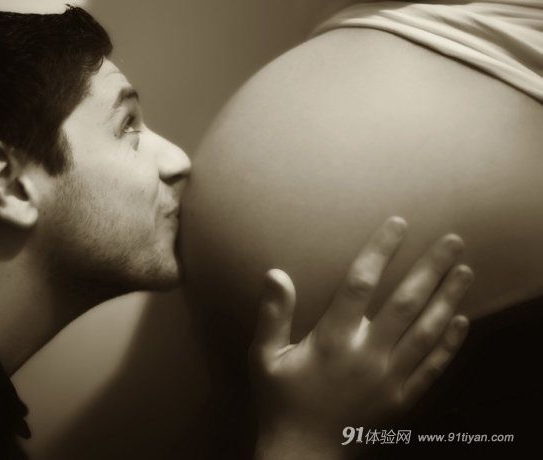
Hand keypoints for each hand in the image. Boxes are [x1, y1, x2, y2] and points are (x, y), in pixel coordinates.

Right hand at [249, 217, 472, 458]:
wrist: (303, 454)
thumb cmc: (280, 402)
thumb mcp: (263, 358)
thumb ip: (272, 315)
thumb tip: (275, 273)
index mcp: (332, 340)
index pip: (360, 284)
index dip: (380, 251)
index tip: (397, 224)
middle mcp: (367, 355)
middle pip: (405, 302)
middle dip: (430, 268)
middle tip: (452, 239)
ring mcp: (389, 378)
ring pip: (426, 331)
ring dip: (448, 298)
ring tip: (465, 271)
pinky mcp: (401, 399)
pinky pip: (432, 367)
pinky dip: (449, 343)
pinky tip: (461, 321)